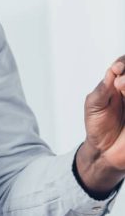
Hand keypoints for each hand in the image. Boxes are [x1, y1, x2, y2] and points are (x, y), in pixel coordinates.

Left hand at [77, 57, 124, 193]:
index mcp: (119, 84)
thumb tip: (112, 72)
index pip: (124, 65)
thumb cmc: (97, 126)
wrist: (104, 152)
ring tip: (121, 88)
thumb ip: (102, 89)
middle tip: (119, 84)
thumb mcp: (94, 106)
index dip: (123, 63)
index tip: (116, 70)